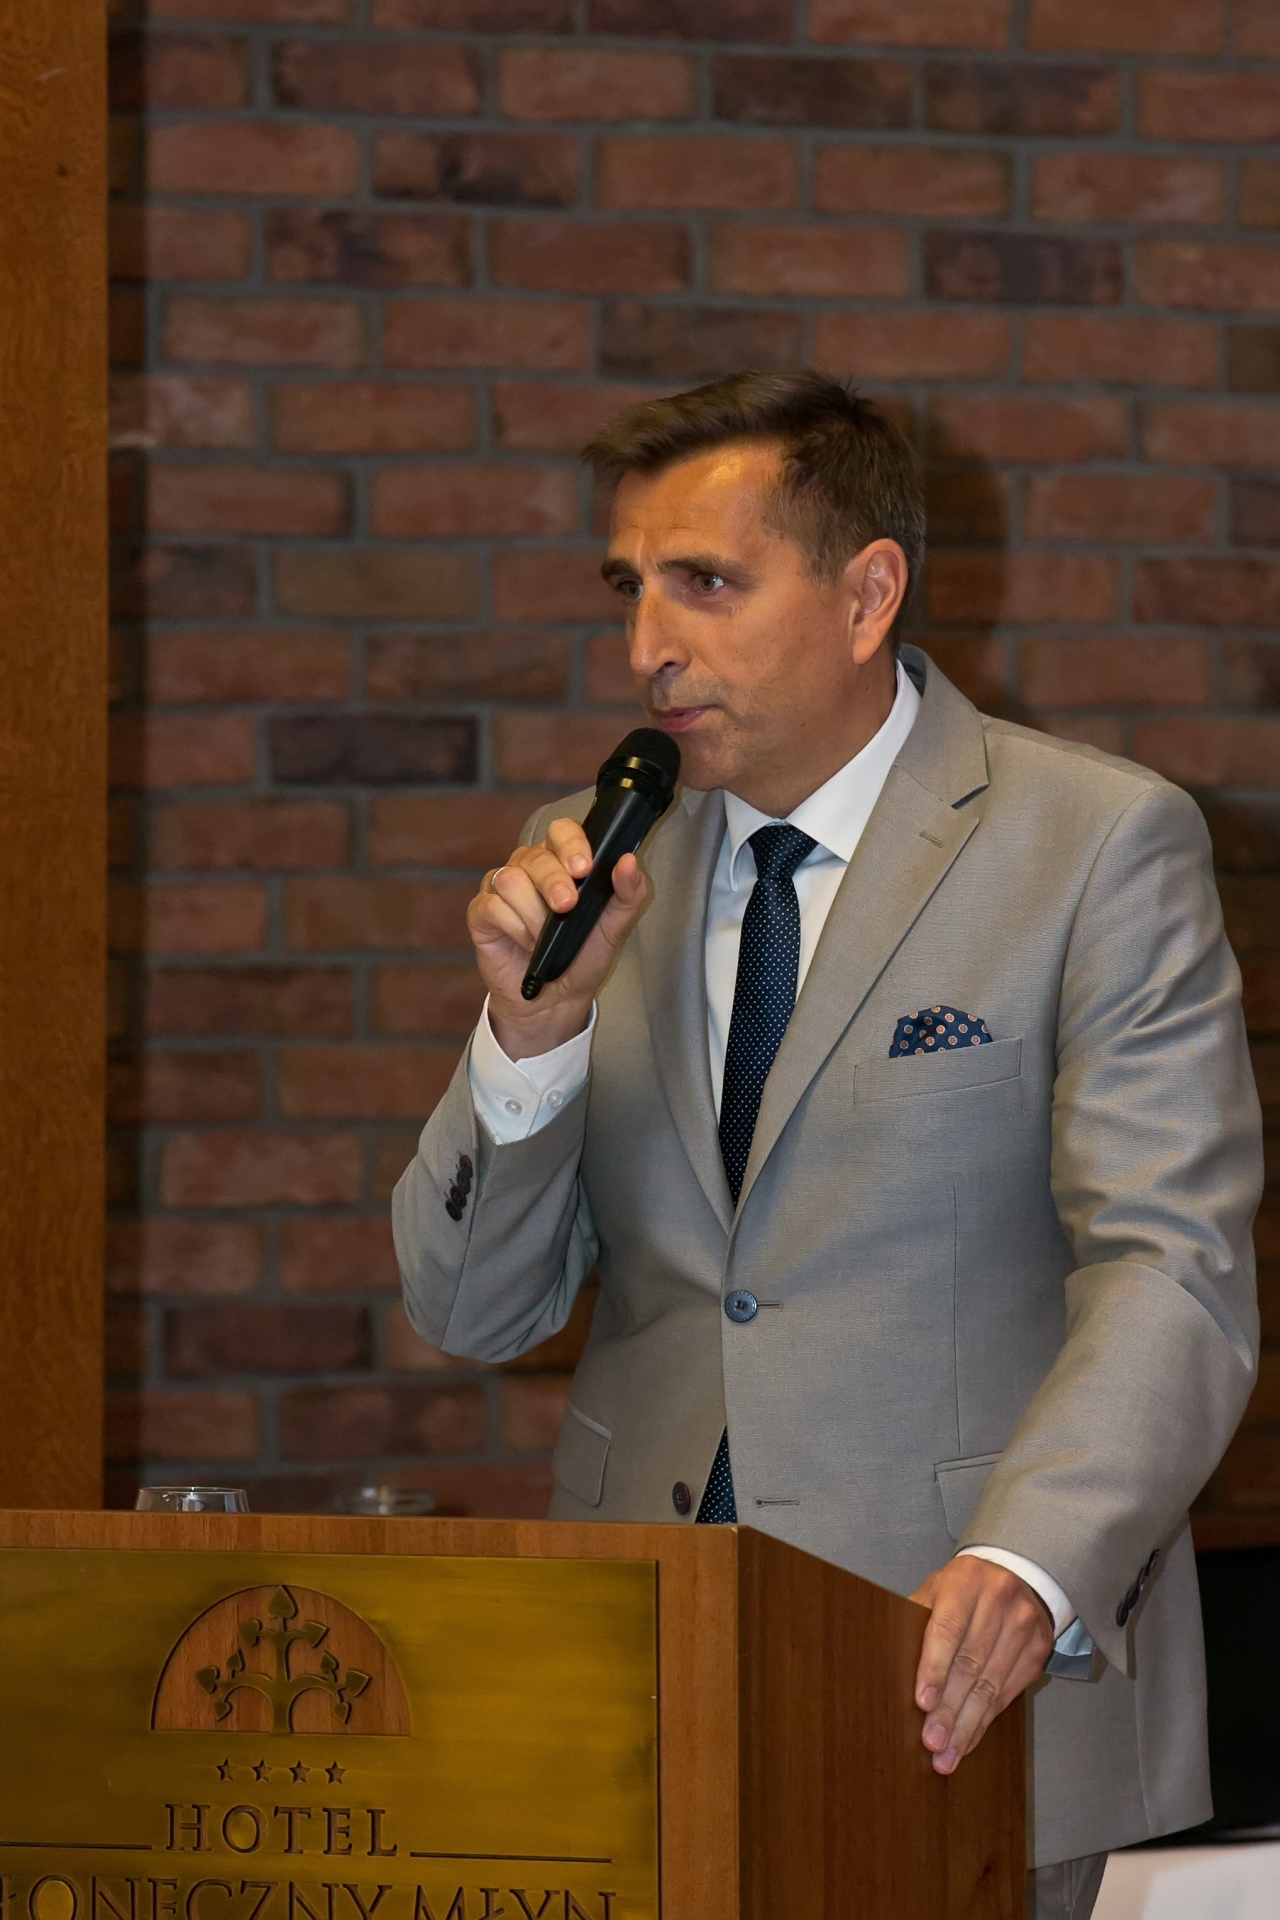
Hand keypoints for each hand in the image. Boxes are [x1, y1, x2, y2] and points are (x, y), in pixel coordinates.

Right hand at [467, 817, 648, 1059]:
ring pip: (510, 879)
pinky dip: (514, 928)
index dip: (570, 844)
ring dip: (533, 913)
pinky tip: (527, 944)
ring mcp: (502, 888)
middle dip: (553, 881)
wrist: (555, 1000)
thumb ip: (628, 895)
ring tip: (545, 938)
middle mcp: (529, 868)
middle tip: (568, 907)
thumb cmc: (582, 957)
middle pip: (535, 856)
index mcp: (561, 861)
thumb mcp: (614, 929)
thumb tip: (628, 861)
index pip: (561, 831)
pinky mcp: (481, 912)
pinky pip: (492, 906)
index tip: (584, 868)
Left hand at [909, 1557, 1054, 1773]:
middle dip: (950, 1708)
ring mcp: (1024, 1625)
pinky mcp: (1038, 1651)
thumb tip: (891, 1669)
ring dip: (967, 1725)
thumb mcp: (935, 1591)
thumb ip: (917, 1622)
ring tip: (946, 1754)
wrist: (1015, 1578)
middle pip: (971, 1663)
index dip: (935, 1668)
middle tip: (932, 1742)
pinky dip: (984, 1722)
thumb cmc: (961, 1591)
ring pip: (991, 1686)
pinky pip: (1008, 1695)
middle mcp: (1000, 1599)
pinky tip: (968, 1741)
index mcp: (966, 1580)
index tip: (922, 1703)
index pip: (948, 1629)